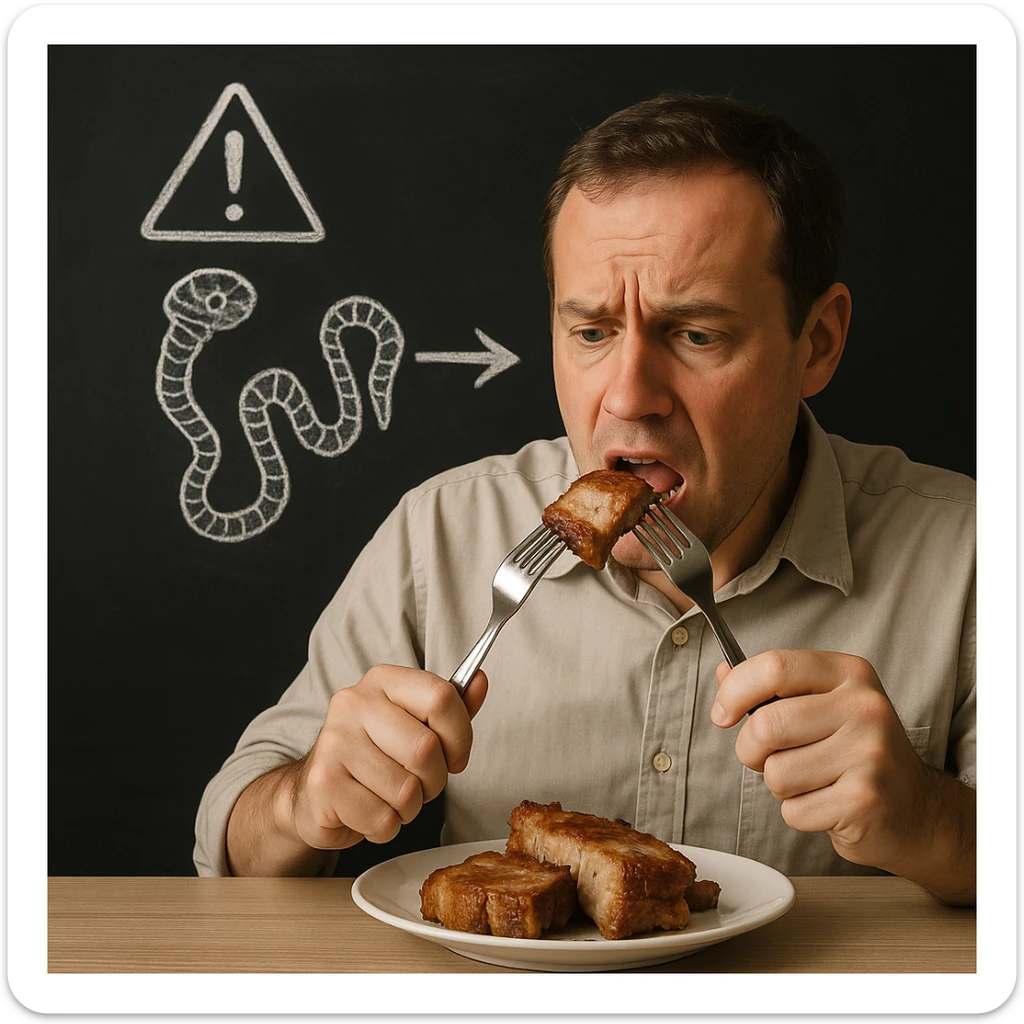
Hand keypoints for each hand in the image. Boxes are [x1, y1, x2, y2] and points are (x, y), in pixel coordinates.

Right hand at [288, 665, 487, 850]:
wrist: (314, 792)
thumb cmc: (375, 755)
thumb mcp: (414, 724)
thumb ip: (450, 707)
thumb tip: (480, 680)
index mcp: (383, 681)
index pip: (441, 697)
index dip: (460, 736)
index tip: (454, 757)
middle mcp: (353, 703)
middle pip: (426, 749)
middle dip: (434, 780)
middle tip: (418, 783)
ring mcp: (334, 742)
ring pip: (406, 790)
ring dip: (409, 808)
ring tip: (390, 797)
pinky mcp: (322, 784)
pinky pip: (382, 819)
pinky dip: (385, 827)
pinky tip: (369, 811)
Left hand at [710, 650, 933, 873]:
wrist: (916, 810)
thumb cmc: (857, 753)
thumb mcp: (821, 705)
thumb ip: (771, 687)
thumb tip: (723, 672)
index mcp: (849, 673)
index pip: (774, 666)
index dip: (734, 691)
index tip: (722, 713)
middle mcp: (865, 707)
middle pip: (766, 725)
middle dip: (751, 750)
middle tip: (771, 757)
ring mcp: (869, 754)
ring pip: (775, 772)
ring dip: (780, 786)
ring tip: (813, 781)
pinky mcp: (865, 800)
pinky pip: (793, 811)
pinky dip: (800, 814)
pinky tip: (829, 804)